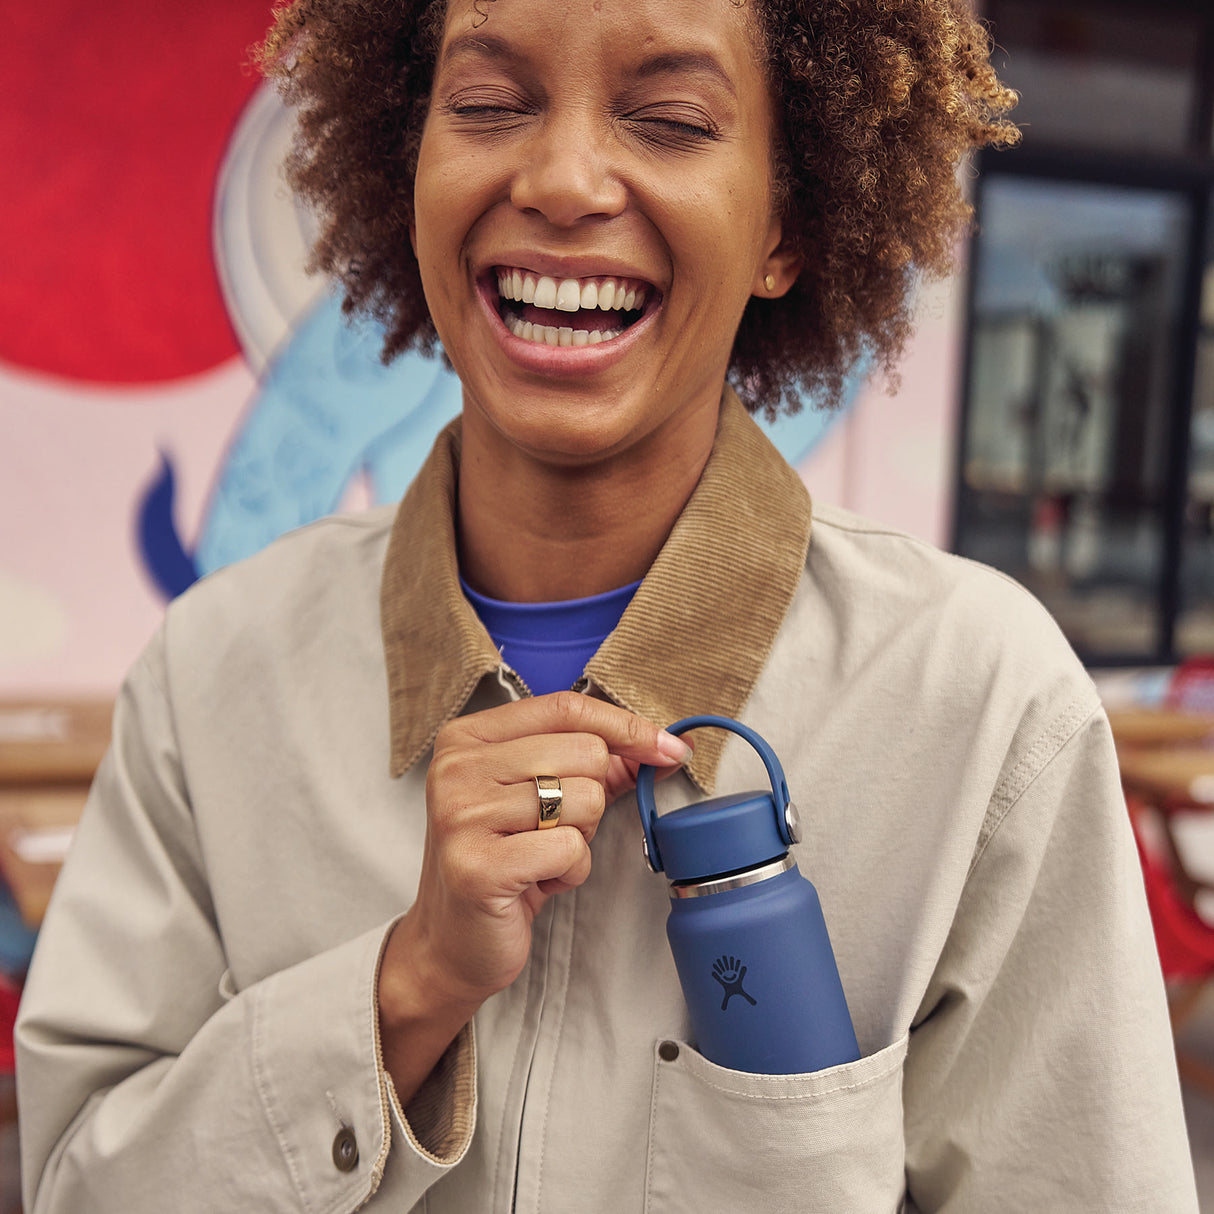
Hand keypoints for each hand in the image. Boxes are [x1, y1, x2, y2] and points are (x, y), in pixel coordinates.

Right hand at [376, 692, 690, 1100]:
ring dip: (580, 838)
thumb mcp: (546, 800)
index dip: (626, 725)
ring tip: (542, 856)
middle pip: (583, 751)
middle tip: (554, 830)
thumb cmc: (503, 861)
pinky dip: (571, 870)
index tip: (667, 748)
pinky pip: (570, 849)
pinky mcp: (477, 867)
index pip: (565, 707)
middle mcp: (457, 768)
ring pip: (584, 799)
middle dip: (592, 797)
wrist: (452, 940)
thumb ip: (597, 766)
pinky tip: (539, 881)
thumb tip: (663, 747)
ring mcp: (462, 816)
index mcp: (468, 738)